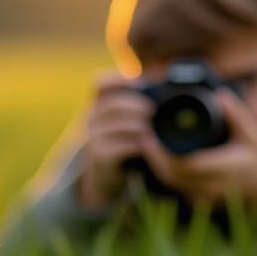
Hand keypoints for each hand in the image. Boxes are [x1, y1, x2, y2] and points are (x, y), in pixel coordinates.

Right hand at [76, 70, 152, 210]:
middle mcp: (91, 118)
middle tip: (152, 110)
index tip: (140, 83)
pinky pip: (117, 147)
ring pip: (115, 126)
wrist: (106, 175)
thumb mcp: (127, 120)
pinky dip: (134, 145)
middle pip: (111, 104)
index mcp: (98, 104)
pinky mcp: (99, 157)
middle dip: (135, 105)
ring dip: (137, 125)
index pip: (100, 84)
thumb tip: (165, 81)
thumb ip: (139, 103)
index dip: (119, 80)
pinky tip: (144, 145)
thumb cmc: (123, 142)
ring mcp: (93, 138)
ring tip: (150, 128)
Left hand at [141, 87, 256, 221]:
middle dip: (154, 157)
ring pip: (170, 184)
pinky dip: (166, 174)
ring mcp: (205, 198)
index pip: (184, 164)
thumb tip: (220, 93)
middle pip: (171, 175)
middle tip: (144, 137)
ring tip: (149, 144)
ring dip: (157, 166)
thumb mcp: (253, 136)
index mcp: (224, 169)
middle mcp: (212, 187)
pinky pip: (175, 188)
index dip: (162, 153)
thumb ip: (236, 115)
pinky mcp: (199, 202)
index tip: (151, 135)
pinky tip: (160, 158)